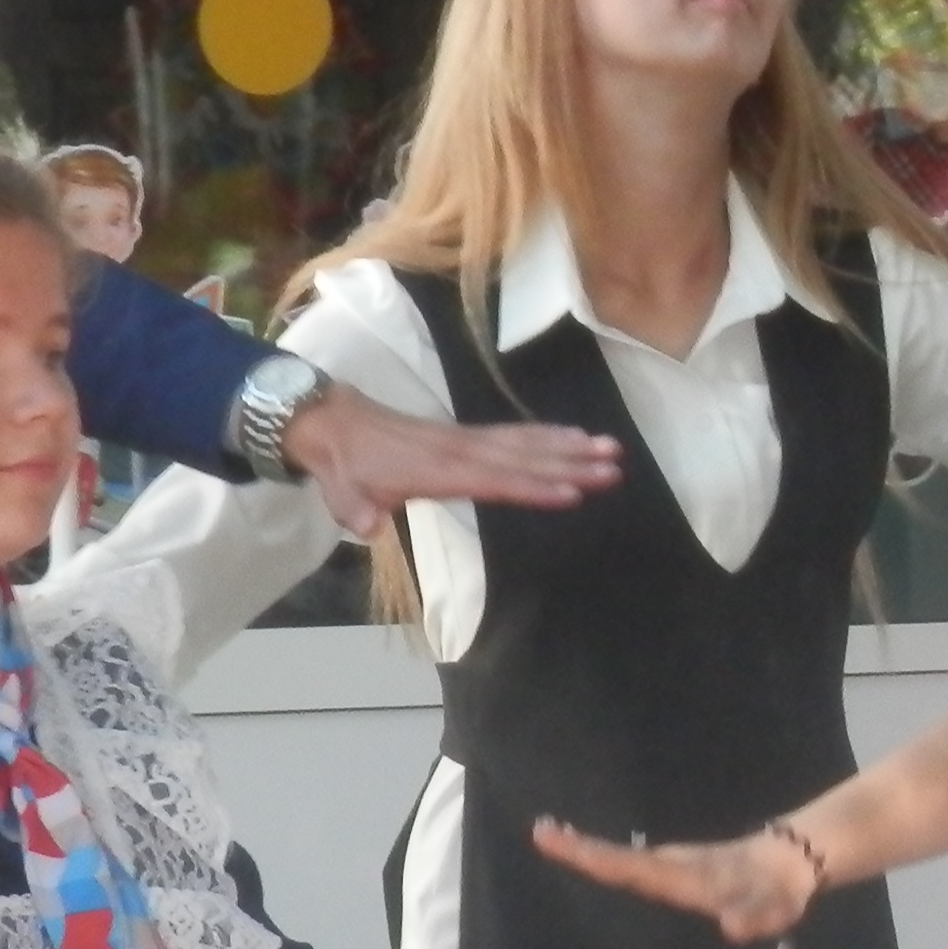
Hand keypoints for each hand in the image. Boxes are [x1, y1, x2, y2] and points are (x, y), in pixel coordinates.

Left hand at [284, 384, 619, 538]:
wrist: (334, 422)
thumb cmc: (344, 465)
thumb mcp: (340, 491)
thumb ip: (356, 508)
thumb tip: (367, 526)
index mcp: (435, 469)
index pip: (492, 480)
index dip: (531, 487)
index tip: (571, 492)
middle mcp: (459, 450)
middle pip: (522, 457)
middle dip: (569, 462)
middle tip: (613, 465)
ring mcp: (465, 439)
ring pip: (525, 442)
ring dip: (568, 445)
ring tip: (609, 448)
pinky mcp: (467, 435)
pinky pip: (513, 434)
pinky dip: (546, 434)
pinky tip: (574, 437)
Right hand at [532, 814, 820, 944]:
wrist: (790, 861)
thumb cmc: (777, 891)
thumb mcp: (772, 908)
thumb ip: (754, 917)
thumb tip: (733, 928)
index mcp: (686, 877)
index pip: (634, 868)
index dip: (598, 858)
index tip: (563, 841)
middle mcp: (672, 866)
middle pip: (618, 858)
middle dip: (580, 848)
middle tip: (542, 832)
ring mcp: (672, 865)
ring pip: (622, 858)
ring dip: (588, 849)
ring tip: (550, 838)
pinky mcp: (674, 869)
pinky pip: (632, 862)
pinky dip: (605, 856)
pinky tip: (587, 854)